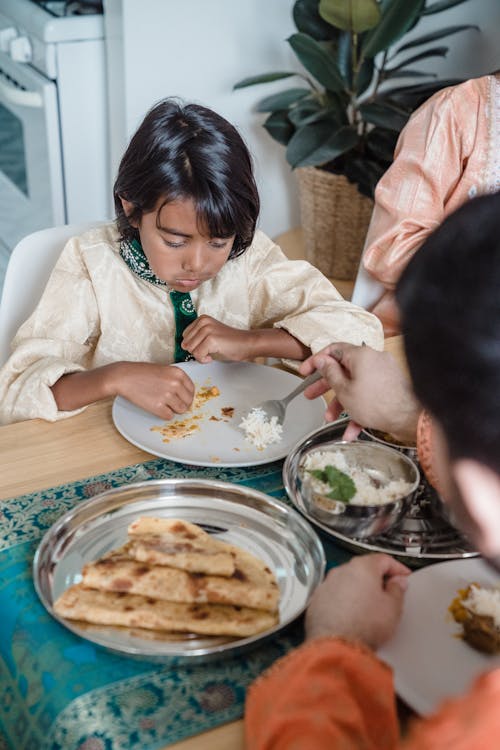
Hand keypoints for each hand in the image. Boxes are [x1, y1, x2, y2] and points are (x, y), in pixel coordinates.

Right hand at [113, 362, 194, 419]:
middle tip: (172, 403)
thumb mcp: (164, 369)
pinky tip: (157, 407)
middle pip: (188, 401)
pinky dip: (164, 414)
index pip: (192, 389)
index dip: (187, 395)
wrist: (124, 377)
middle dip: (182, 404)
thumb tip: (185, 394)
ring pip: (181, 410)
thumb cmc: (141, 372)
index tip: (181, 398)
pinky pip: (169, 416)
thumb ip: (176, 379)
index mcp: (178, 373)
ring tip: (164, 405)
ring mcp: (167, 395)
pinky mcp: (158, 406)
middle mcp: (175, 384)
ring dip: (174, 410)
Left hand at [181, 315, 254, 362]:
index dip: (194, 345)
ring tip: (211, 353)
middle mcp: (203, 321)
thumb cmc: (230, 342)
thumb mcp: (210, 334)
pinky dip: (204, 360)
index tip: (205, 347)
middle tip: (209, 351)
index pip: (185, 336)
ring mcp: (206, 330)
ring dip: (200, 356)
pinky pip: (198, 355)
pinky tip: (212, 357)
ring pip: (191, 350)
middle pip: (186, 343)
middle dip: (196, 351)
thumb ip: (197, 337)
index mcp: (201, 319)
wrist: (247, 343)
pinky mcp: (210, 339)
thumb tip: (183, 345)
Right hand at [299, 343, 419, 442]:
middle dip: (326, 386)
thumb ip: (330, 373)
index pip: (333, 350)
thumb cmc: (377, 404)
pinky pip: (369, 395)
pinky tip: (351, 430)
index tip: (305, 371)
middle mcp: (373, 360)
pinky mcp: (389, 388)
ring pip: (355, 386)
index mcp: (361, 355)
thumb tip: (322, 361)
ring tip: (330, 418)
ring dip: (341, 403)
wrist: (409, 419)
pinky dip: (359, 410)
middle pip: (343, 369)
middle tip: (311, 395)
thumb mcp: (344, 390)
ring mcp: (383, 374)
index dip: (316, 361)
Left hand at [305, 554, 410, 649]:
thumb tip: (398, 582)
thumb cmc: (366, 625)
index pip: (383, 559)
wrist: (336, 646)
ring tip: (369, 606)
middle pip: (363, 568)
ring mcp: (326, 585)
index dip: (397, 568)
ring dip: (359, 589)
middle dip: (377, 578)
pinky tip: (351, 616)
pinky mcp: (316, 601)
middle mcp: (341, 570)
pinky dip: (344, 601)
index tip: (404, 577)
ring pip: (347, 582)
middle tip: (389, 592)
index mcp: (362, 567)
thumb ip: (397, 590)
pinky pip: (334, 595)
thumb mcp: (392, 608)